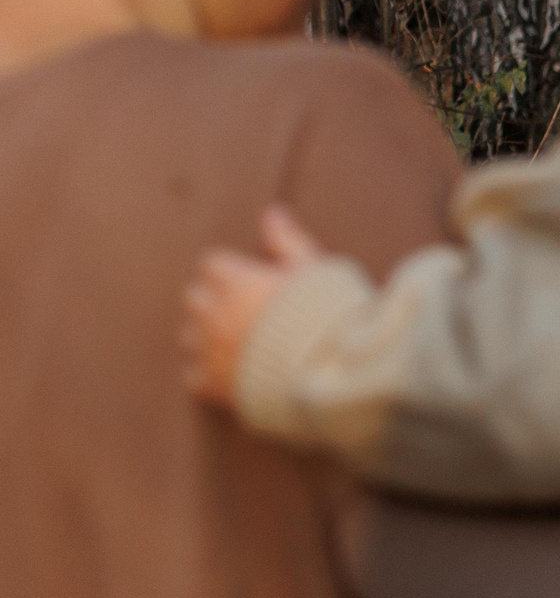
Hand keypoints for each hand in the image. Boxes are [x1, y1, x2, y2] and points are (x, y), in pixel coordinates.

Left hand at [182, 206, 326, 408]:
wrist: (332, 370)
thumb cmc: (328, 315)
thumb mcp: (314, 269)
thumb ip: (287, 241)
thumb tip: (273, 213)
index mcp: (237, 282)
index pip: (211, 264)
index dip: (232, 271)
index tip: (249, 280)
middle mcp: (215, 314)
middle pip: (193, 296)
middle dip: (212, 299)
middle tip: (241, 308)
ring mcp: (210, 350)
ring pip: (188, 335)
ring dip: (206, 334)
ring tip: (236, 340)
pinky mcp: (213, 384)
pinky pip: (192, 375)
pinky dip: (206, 372)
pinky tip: (230, 370)